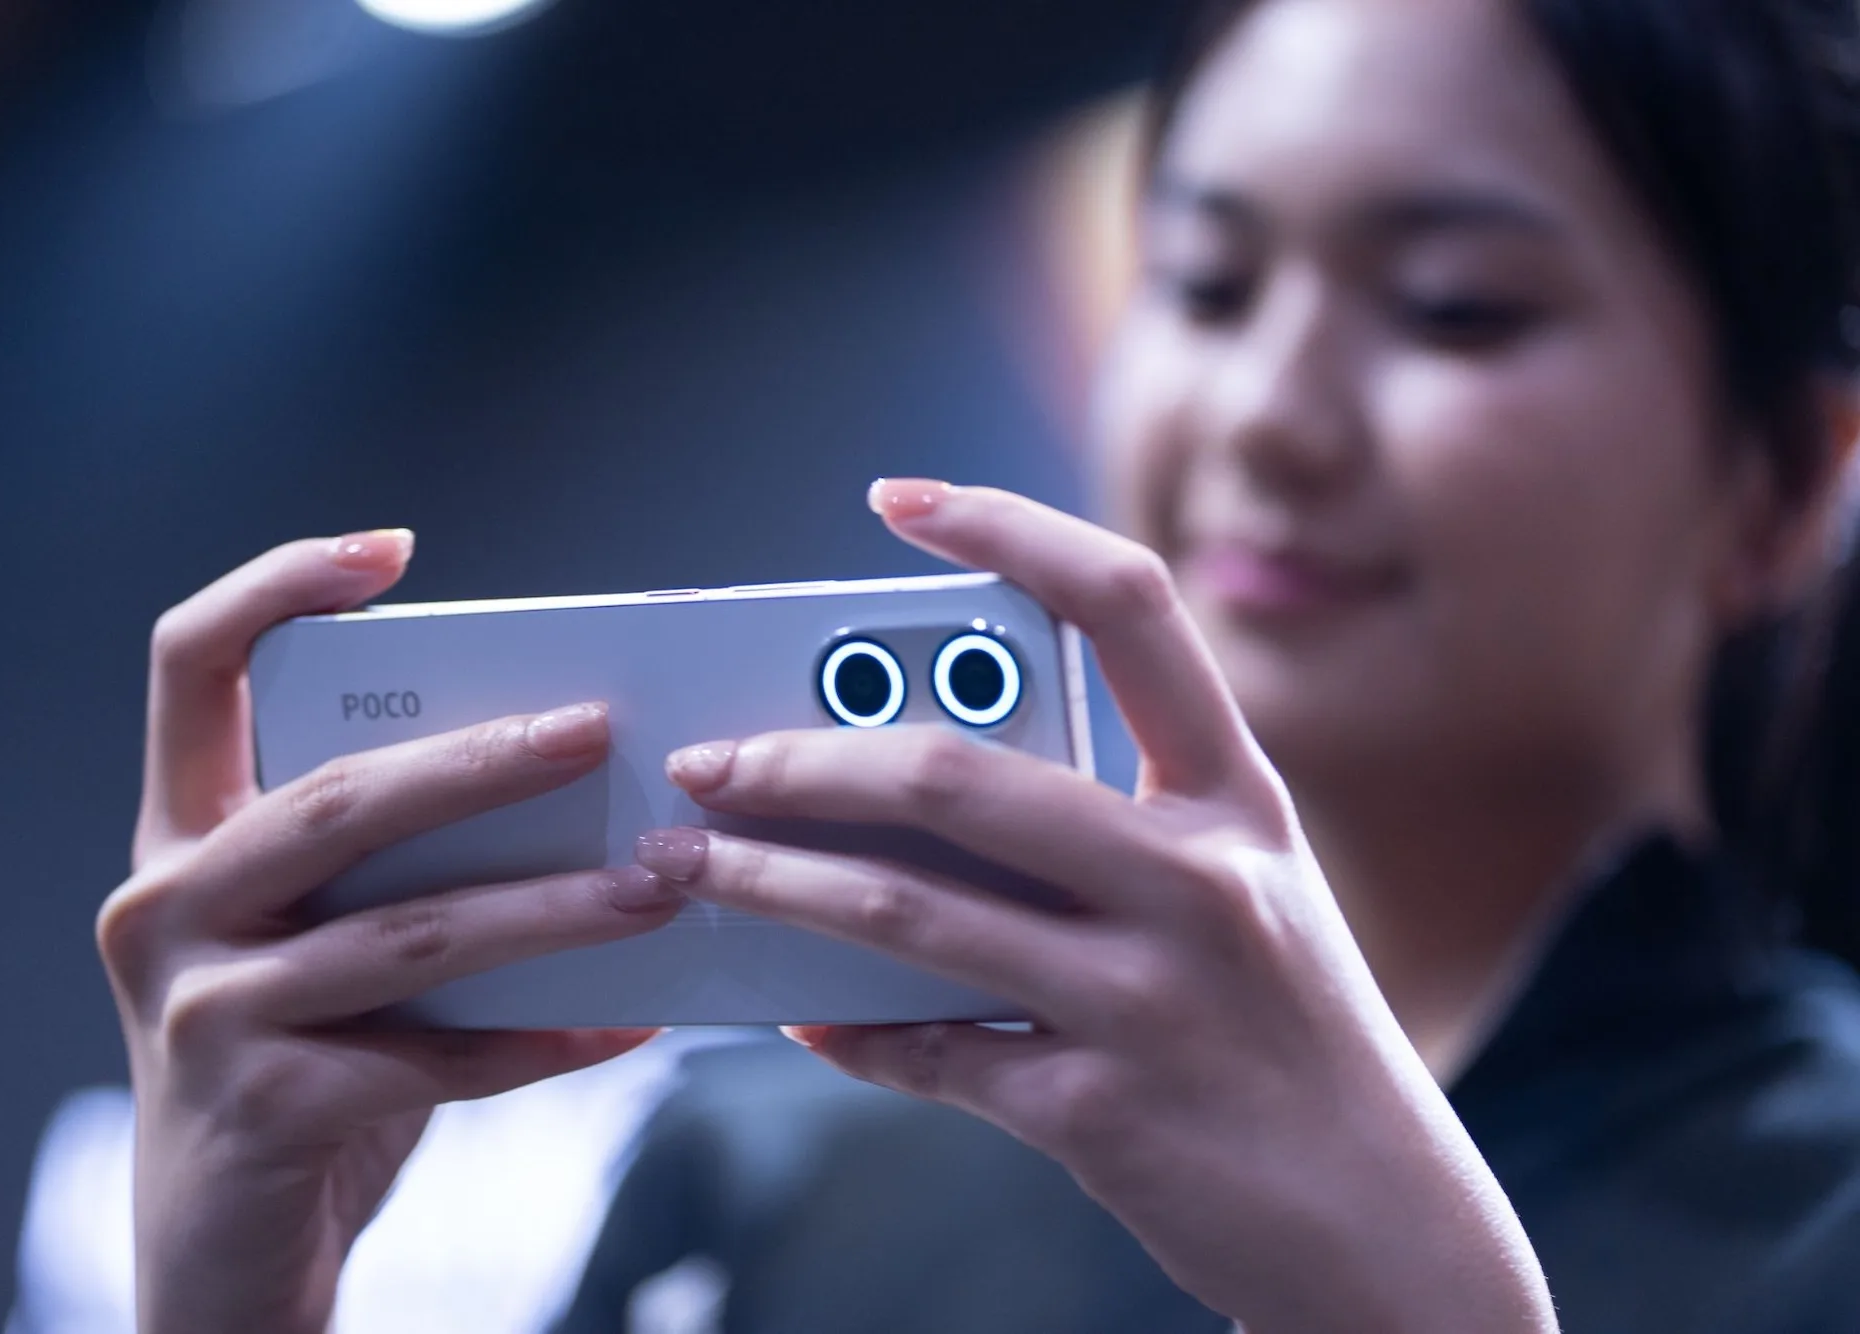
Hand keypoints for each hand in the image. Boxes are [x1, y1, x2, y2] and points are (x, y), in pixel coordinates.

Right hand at [98, 530, 685, 1333]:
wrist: (221, 1246)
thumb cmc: (296, 1059)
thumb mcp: (313, 939)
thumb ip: (391, 864)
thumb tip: (580, 784)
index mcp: (183, 837)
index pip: (191, 666)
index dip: (276, 588)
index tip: (390, 549)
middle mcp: (168, 907)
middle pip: (338, 797)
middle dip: (480, 760)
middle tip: (599, 730)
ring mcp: (203, 1012)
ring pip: (408, 934)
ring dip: (551, 908)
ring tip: (660, 883)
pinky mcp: (263, 1110)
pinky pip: (438, 1059)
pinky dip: (545, 1038)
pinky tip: (629, 1023)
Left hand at [631, 483, 1555, 1333]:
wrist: (1389, 1229)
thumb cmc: (1286, 1037)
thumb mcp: (1239, 901)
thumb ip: (1108, 833)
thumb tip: (905, 798)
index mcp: (1237, 797)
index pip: (1127, 606)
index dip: (1010, 528)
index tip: (898, 499)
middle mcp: (1202, 879)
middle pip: (960, 772)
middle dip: (801, 758)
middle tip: (706, 760)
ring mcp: (1152, 998)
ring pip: (907, 909)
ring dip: (770, 882)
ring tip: (684, 866)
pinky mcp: (1101, 1111)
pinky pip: (929, 1051)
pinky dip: (844, 1028)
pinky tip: (791, 1006)